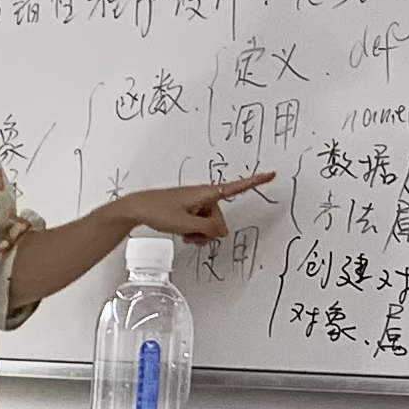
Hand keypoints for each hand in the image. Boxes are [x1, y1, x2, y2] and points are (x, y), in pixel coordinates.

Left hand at [118, 171, 274, 242]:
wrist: (137, 208)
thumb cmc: (158, 210)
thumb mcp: (186, 224)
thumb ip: (208, 228)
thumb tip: (221, 231)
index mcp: (206, 194)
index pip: (236, 187)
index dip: (255, 182)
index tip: (271, 174)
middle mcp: (204, 196)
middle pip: (220, 218)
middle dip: (210, 230)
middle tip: (192, 234)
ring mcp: (197, 203)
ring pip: (211, 223)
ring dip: (201, 232)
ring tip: (185, 234)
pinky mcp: (190, 208)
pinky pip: (202, 223)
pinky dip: (196, 230)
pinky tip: (184, 233)